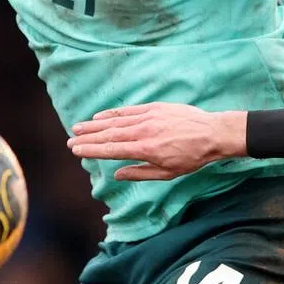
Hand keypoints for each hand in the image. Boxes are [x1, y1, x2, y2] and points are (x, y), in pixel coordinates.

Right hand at [68, 102, 248, 180]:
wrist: (212, 133)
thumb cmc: (192, 157)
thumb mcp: (167, 173)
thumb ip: (139, 173)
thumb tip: (117, 175)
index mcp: (145, 149)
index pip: (111, 150)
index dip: (91, 150)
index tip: (76, 150)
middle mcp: (144, 131)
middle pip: (109, 134)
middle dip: (88, 137)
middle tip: (70, 140)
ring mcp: (149, 117)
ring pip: (116, 121)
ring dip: (95, 125)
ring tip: (79, 127)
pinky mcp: (155, 107)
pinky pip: (129, 110)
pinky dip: (113, 113)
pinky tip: (100, 116)